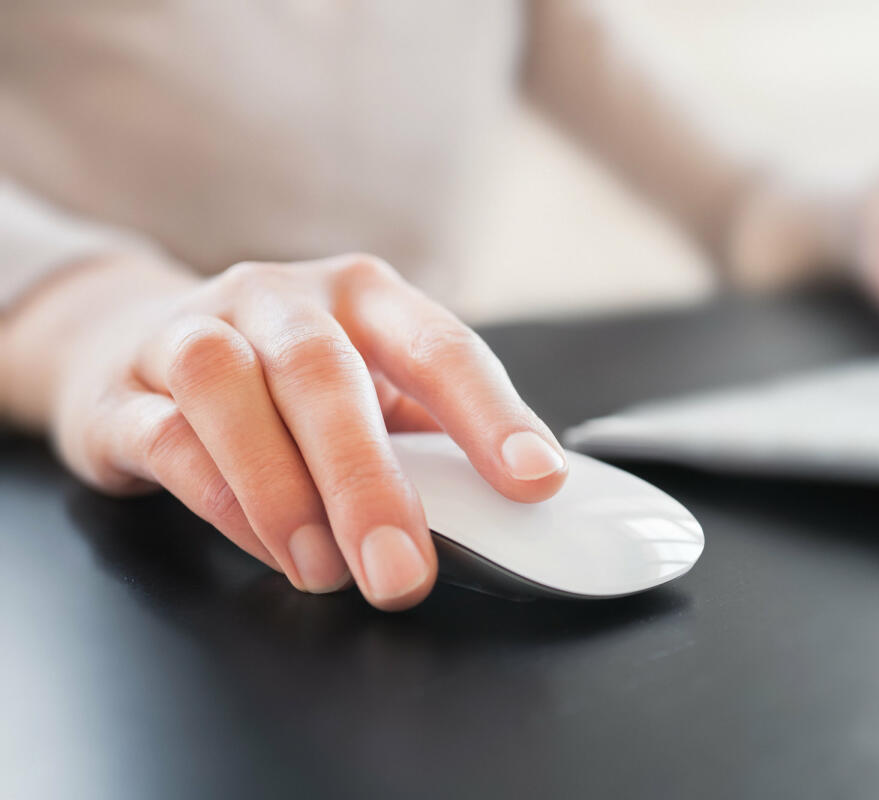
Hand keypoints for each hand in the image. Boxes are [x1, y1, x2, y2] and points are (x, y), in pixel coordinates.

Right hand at [4, 253, 566, 608]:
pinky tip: (267, 546)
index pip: (439, 345)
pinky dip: (220, 499)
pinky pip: (165, 437)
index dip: (491, 413)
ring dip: (283, 490)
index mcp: (362, 297)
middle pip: (324, 372)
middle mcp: (278, 299)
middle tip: (404, 573)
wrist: (132, 342)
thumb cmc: (283, 379)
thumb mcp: (369, 387)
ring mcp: (192, 334)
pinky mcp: (122, 391)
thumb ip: (427, 436)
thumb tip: (512, 504)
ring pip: (228, 388)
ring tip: (327, 570)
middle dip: (369, 482)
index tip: (535, 480)